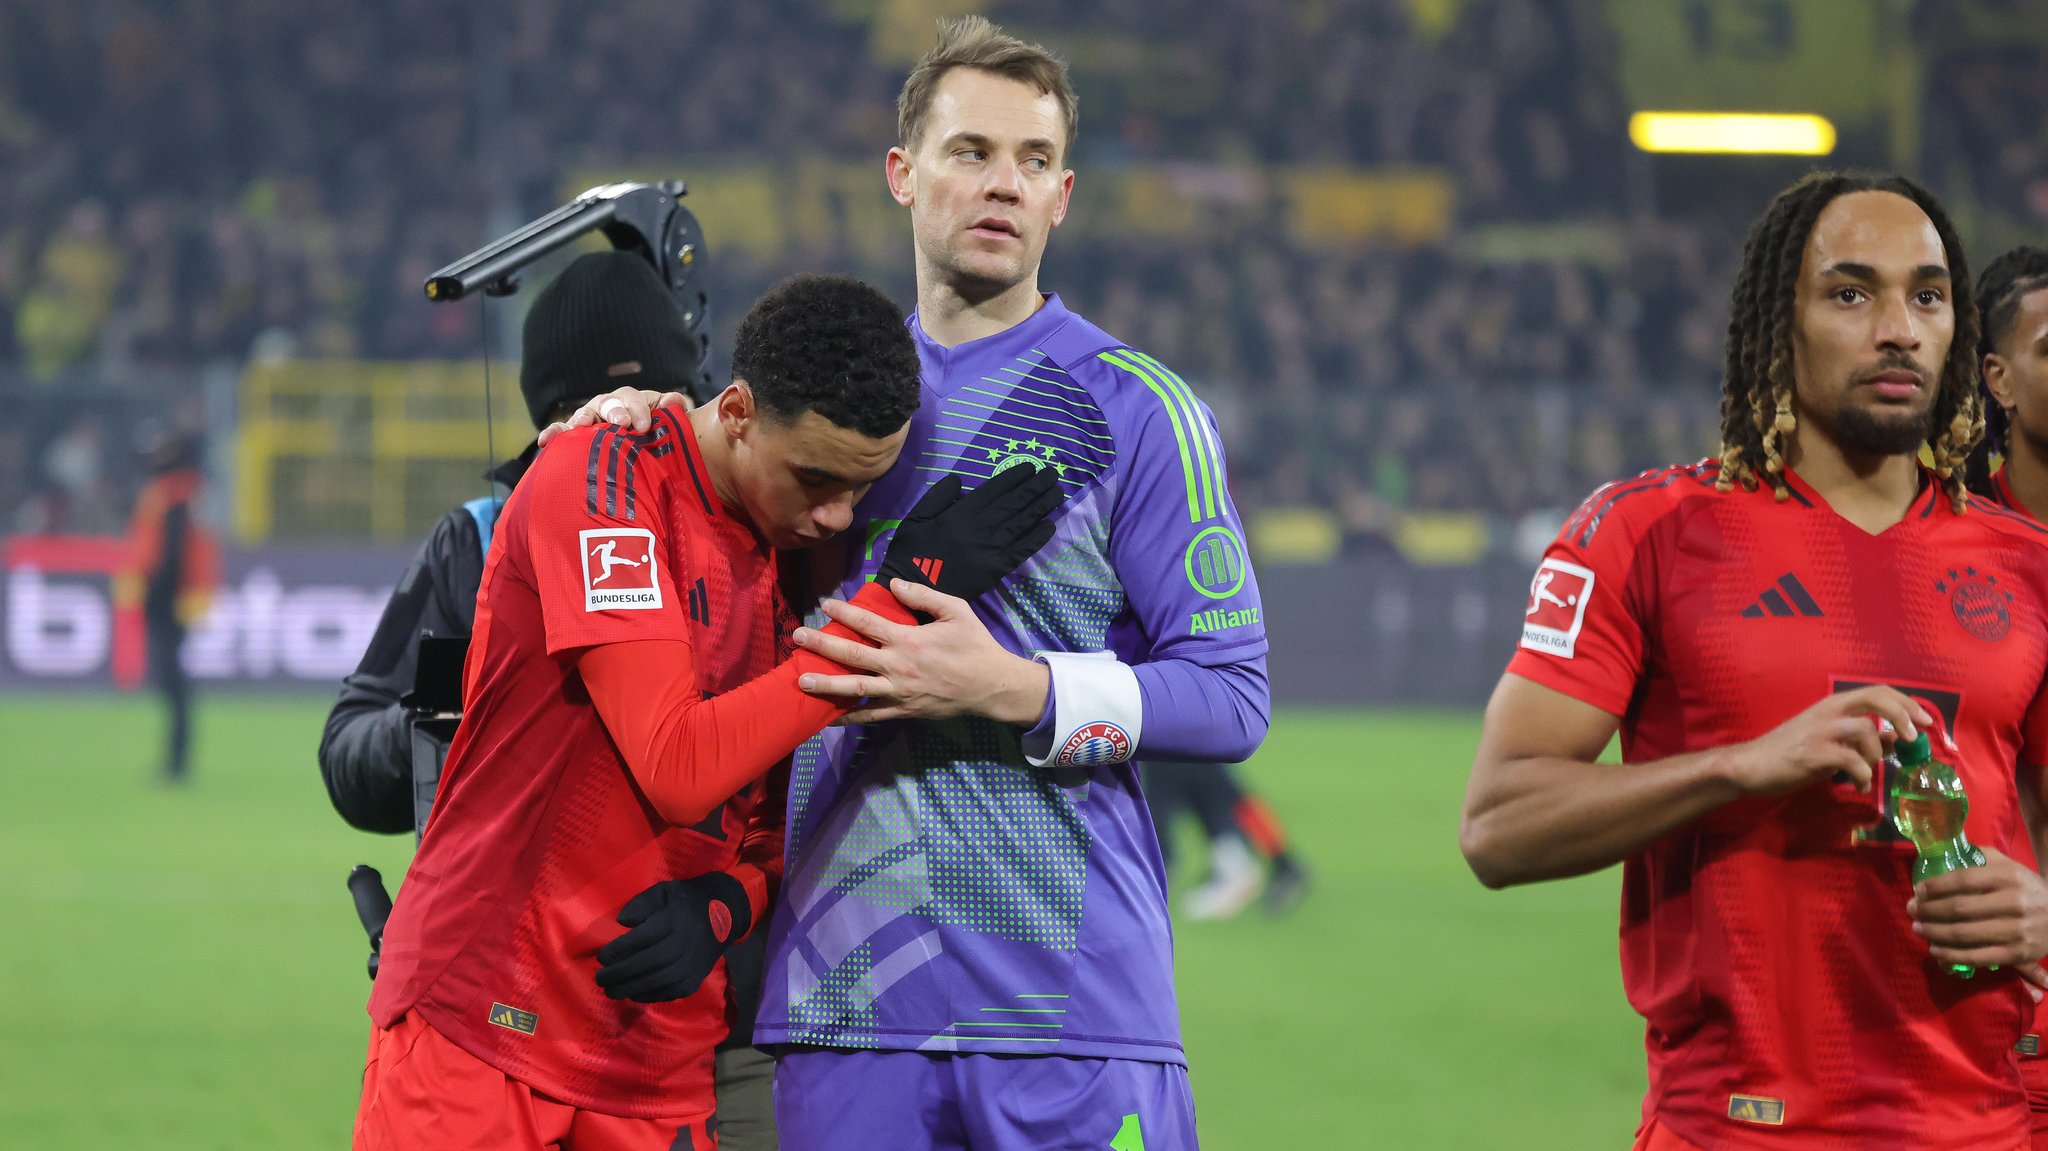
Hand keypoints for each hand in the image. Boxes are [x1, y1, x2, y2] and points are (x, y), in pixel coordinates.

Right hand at [536, 387, 687, 445]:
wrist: (646, 460)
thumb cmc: (657, 441)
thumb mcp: (669, 427)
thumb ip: (673, 413)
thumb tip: (675, 400)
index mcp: (632, 403)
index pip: (633, 399)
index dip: (639, 409)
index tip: (644, 426)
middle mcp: (609, 408)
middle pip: (608, 403)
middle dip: (614, 411)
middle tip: (621, 423)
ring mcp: (591, 422)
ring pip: (584, 414)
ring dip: (581, 419)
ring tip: (580, 426)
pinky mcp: (575, 438)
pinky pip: (562, 433)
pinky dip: (554, 434)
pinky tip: (546, 441)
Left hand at [594, 872, 749, 1003]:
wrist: (726, 914)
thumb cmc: (687, 901)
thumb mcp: (664, 890)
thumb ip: (641, 903)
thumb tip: (623, 922)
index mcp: (676, 918)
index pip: (644, 937)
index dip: (621, 949)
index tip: (602, 957)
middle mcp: (686, 943)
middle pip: (650, 962)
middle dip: (621, 973)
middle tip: (600, 978)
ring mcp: (694, 963)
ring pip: (659, 980)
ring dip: (631, 988)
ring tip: (611, 990)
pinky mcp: (697, 978)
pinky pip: (671, 992)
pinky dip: (650, 995)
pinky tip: (633, 994)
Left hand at [793, 579, 1050, 725]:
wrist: (991, 687)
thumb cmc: (975, 645)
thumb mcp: (956, 611)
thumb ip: (924, 596)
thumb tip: (893, 585)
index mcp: (909, 640)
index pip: (867, 623)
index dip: (844, 612)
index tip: (825, 604)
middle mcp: (897, 667)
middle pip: (851, 654)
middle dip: (821, 644)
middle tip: (797, 636)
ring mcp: (898, 692)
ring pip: (854, 688)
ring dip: (825, 684)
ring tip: (800, 680)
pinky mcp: (902, 712)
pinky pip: (870, 716)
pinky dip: (848, 717)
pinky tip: (827, 717)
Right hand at [876, 465, 1062, 606]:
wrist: (913, 592)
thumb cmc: (911, 553)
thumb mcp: (915, 518)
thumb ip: (937, 497)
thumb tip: (959, 480)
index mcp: (959, 514)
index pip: (993, 491)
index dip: (1013, 478)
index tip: (1030, 467)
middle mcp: (978, 529)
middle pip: (1013, 504)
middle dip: (1034, 488)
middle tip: (1052, 474)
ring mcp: (989, 550)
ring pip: (1021, 524)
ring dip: (1041, 507)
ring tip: (1057, 493)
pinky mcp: (995, 570)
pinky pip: (1020, 551)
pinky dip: (1036, 538)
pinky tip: (1049, 525)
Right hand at [1719, 687, 1931, 796]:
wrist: (1751, 765)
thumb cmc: (1788, 752)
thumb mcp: (1829, 741)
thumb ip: (1859, 740)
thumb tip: (1895, 741)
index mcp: (1833, 705)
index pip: (1878, 691)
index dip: (1906, 703)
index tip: (1925, 721)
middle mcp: (1829, 711)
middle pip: (1876, 698)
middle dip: (1902, 715)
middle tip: (1914, 737)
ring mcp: (1820, 730)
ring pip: (1867, 731)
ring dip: (1876, 754)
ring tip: (1867, 772)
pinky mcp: (1813, 753)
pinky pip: (1853, 761)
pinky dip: (1863, 776)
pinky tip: (1859, 787)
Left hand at [1910, 847, 2047, 1000]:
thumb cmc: (2027, 889)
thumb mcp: (2010, 867)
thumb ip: (1982, 857)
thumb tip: (1946, 851)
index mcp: (2009, 877)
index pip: (1963, 880)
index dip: (1935, 886)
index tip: (1917, 891)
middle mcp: (2014, 903)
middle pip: (1959, 908)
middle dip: (1928, 910)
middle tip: (1911, 910)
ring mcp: (2017, 930)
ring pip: (1965, 933)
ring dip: (1934, 932)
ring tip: (1917, 928)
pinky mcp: (2018, 954)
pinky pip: (1978, 956)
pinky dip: (1952, 955)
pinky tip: (1935, 949)